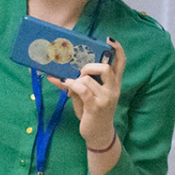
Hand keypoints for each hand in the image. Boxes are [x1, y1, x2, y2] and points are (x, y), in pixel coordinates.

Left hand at [50, 37, 124, 169]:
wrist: (98, 134)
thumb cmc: (92, 113)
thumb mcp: (86, 96)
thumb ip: (76, 84)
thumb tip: (54, 75)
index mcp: (114, 84)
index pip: (121, 63)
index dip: (118, 50)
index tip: (110, 40)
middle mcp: (113, 89)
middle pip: (105, 68)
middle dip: (88, 67)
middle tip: (80, 74)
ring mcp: (106, 98)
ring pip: (88, 79)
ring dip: (75, 81)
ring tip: (70, 87)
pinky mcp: (96, 106)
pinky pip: (82, 89)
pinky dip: (72, 85)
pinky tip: (67, 87)